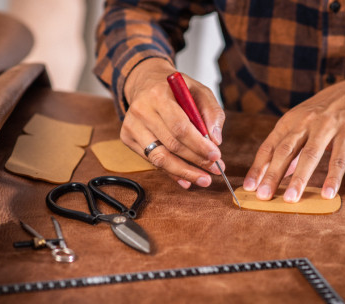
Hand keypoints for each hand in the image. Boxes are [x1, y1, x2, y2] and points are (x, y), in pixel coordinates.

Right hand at [122, 58, 225, 188]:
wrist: (146, 83)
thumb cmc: (175, 90)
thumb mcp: (199, 91)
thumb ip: (212, 113)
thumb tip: (216, 140)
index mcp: (158, 95)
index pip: (179, 126)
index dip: (198, 145)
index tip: (216, 156)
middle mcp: (141, 111)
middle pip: (171, 145)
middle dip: (196, 161)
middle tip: (215, 169)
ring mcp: (131, 126)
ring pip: (159, 158)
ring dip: (184, 172)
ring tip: (203, 179)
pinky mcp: (128, 138)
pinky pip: (152, 161)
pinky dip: (171, 173)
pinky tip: (186, 179)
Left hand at [243, 75, 344, 201]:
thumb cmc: (324, 114)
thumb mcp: (301, 125)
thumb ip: (290, 150)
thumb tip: (276, 175)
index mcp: (288, 122)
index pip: (268, 148)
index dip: (257, 168)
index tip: (248, 187)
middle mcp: (304, 122)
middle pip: (284, 152)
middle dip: (272, 175)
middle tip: (263, 196)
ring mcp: (326, 126)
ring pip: (309, 155)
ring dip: (299, 179)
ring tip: (291, 199)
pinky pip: (339, 158)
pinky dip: (333, 177)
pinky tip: (327, 193)